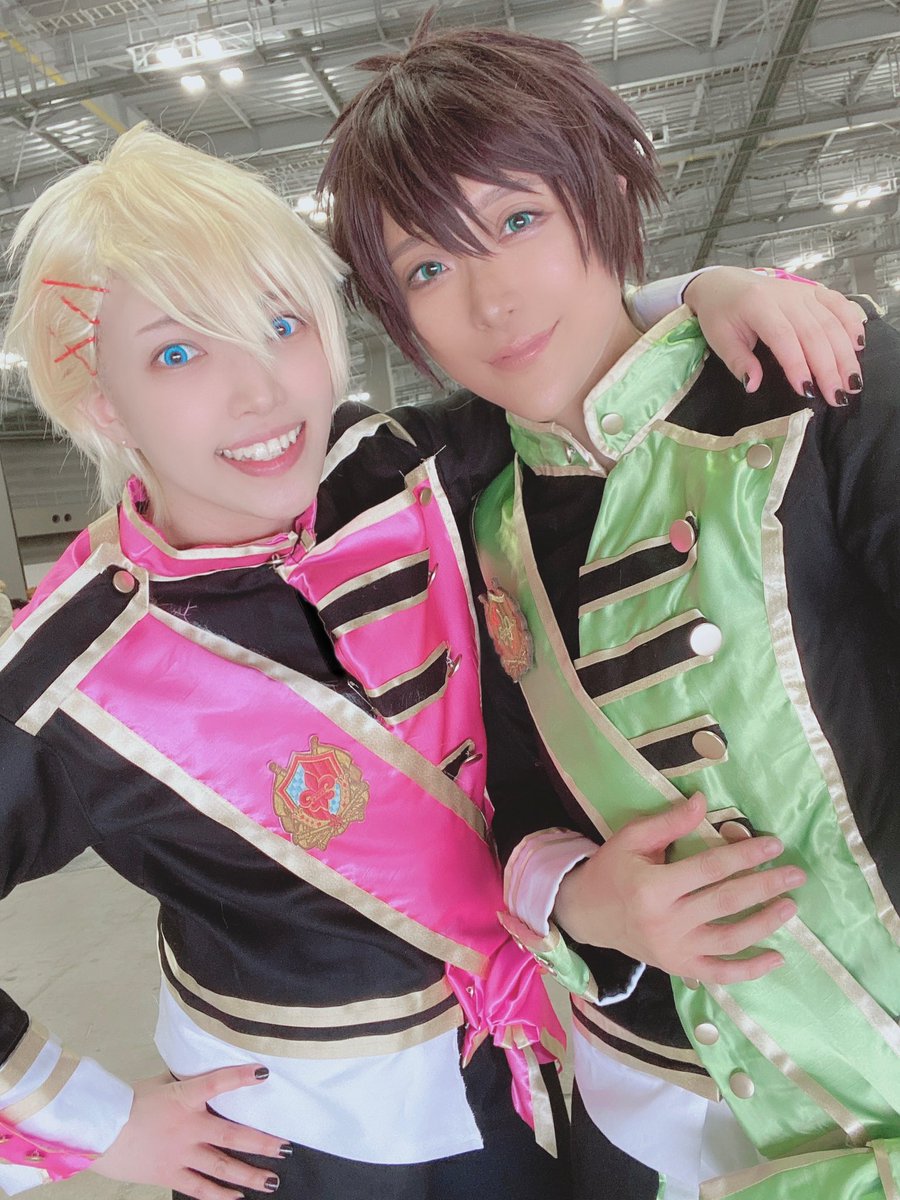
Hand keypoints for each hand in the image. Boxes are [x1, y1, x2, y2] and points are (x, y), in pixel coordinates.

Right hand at [93, 1065, 287, 1199]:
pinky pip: (199, 1188)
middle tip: (285, 1147)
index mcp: (185, 1096)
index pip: (219, 1081)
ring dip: (248, 1174)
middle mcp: (188, 1126)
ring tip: (271, 1180)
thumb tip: (200, 1071)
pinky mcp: (169, 1174)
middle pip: (233, 1135)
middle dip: (262, 1142)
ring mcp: (180, 1153)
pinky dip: (218, 1195)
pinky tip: (236, 1197)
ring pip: (222, 1166)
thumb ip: (184, 1083)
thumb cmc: (126, 1100)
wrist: (97, 1129)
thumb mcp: (160, 1083)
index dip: (242, 1076)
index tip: (265, 1074)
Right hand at [554, 792, 805, 984]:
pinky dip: (750, 970)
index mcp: (653, 886)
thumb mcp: (631, 839)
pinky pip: (720, 973)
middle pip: (726, 902)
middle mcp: (666, 921)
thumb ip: (668, 822)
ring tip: (791, 906)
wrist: (585, 915)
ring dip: (765, 923)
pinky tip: (776, 957)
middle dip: (765, 886)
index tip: (774, 844)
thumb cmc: (611, 870)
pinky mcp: (678, 967)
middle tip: (796, 874)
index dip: (745, 855)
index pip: (710, 868)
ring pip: (729, 939)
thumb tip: (702, 800)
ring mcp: (674, 950)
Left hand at [683, 267, 865, 404]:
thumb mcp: (720, 339)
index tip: (807, 391)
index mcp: (757, 306)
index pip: (784, 338)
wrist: (724, 282)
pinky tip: (859, 345)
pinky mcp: (813, 291)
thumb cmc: (720, 313)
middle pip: (814, 333)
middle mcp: (785, 296)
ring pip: (831, 322)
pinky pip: (838, 304)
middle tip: (838, 396)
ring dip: (845, 353)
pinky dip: (851, 323)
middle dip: (829, 367)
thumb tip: (752, 385)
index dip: (798, 365)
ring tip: (852, 382)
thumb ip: (737, 361)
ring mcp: (802, 292)